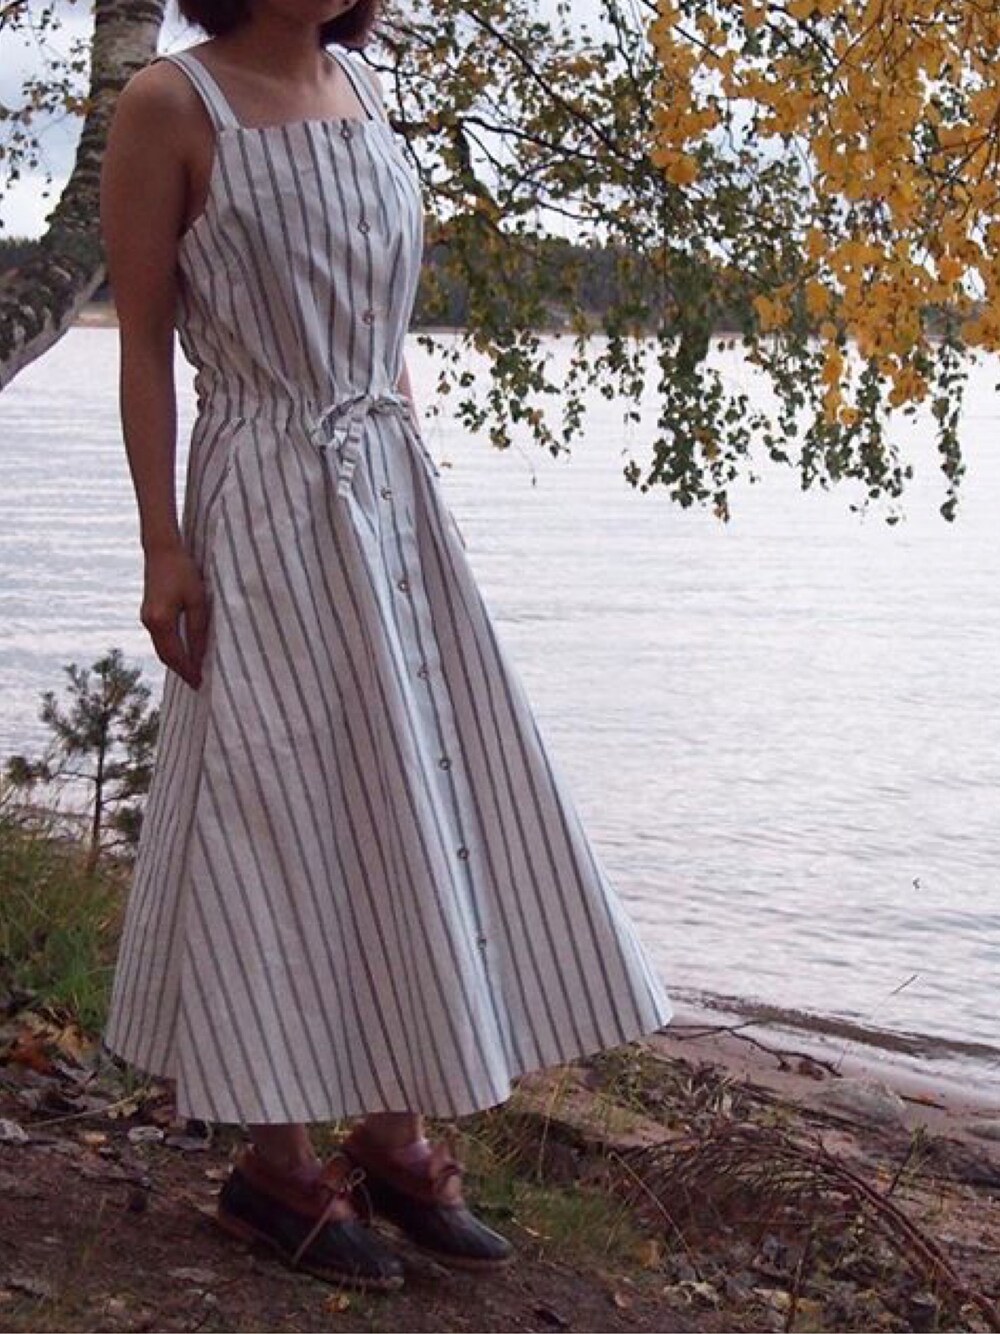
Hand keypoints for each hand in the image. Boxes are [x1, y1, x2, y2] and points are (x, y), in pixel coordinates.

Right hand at [141, 545, 208, 689]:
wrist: (162, 551)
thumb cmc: (184, 572)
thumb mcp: (198, 602)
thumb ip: (198, 630)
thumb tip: (200, 657)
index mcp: (161, 621)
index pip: (176, 656)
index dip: (188, 671)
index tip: (200, 684)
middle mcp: (149, 623)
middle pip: (165, 656)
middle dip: (181, 671)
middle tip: (197, 683)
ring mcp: (146, 618)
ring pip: (161, 649)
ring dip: (176, 661)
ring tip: (193, 671)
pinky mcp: (148, 613)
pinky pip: (160, 639)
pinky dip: (171, 649)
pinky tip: (184, 652)